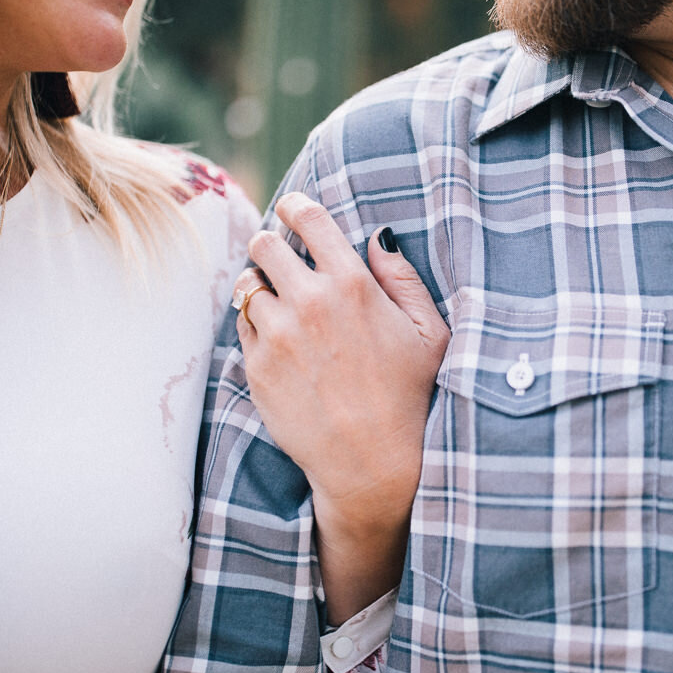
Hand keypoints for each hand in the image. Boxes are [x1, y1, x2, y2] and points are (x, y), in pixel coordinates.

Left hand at [233, 193, 448, 622]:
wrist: (372, 464)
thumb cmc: (411, 397)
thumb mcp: (430, 334)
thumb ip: (402, 278)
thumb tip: (376, 239)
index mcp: (352, 283)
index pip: (307, 219)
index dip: (296, 208)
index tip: (293, 211)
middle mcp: (308, 302)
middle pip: (264, 245)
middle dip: (273, 247)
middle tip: (284, 261)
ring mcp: (277, 335)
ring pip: (247, 284)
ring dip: (261, 286)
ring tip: (281, 304)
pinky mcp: (257, 367)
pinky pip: (242, 326)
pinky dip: (256, 325)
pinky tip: (281, 342)